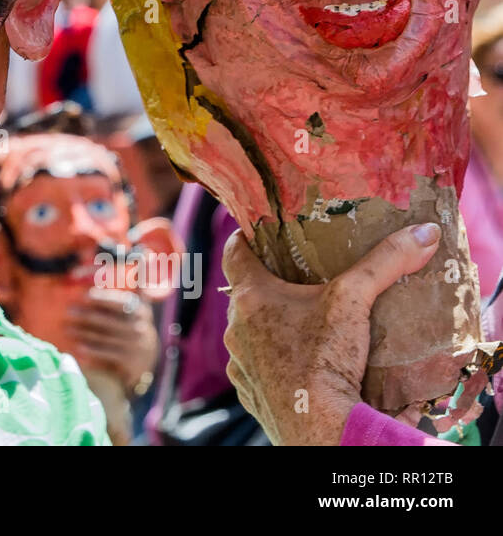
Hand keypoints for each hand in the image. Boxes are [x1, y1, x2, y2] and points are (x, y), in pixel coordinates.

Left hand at [67, 287, 158, 390]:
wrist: (146, 358)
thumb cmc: (136, 324)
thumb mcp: (141, 305)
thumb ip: (138, 284)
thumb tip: (141, 258)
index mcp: (140, 310)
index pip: (120, 302)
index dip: (103, 298)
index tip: (85, 294)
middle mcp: (139, 327)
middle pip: (109, 320)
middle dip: (87, 315)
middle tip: (69, 311)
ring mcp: (134, 344)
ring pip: (104, 337)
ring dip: (84, 333)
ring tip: (67, 329)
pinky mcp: (128, 359)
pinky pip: (106, 353)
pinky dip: (91, 350)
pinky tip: (77, 347)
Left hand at [222, 222, 440, 444]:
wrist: (319, 428)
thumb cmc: (325, 359)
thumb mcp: (356, 300)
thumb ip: (386, 262)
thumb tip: (424, 232)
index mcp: (251, 297)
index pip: (235, 253)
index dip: (245, 237)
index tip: (259, 231)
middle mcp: (236, 329)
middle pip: (248, 295)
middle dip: (271, 287)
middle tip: (300, 279)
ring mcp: (240, 364)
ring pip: (252, 335)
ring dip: (273, 329)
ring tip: (307, 326)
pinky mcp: (251, 393)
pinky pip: (259, 370)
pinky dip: (277, 364)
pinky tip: (303, 365)